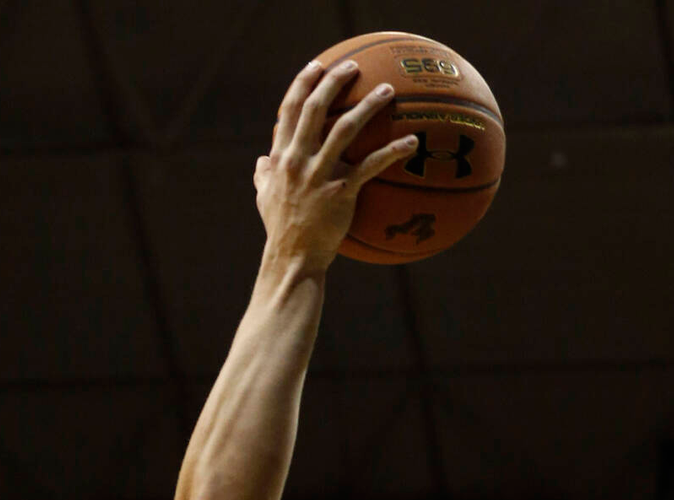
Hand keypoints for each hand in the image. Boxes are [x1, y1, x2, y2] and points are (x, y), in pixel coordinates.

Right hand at [255, 60, 417, 274]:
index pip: (289, 110)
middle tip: (354, 66)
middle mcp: (298, 160)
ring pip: (345, 130)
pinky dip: (392, 151)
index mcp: (281, 157)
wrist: (293, 260)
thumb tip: (261, 161)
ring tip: (387, 90)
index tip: (317, 66)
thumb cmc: (280, 229)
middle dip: (334, 81)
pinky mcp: (341, 192)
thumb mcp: (264, 198)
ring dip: (368, 106)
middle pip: (315, 108)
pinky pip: (371, 166)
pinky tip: (412, 141)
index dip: (304, 84)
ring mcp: (319, 175)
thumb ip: (263, 175)